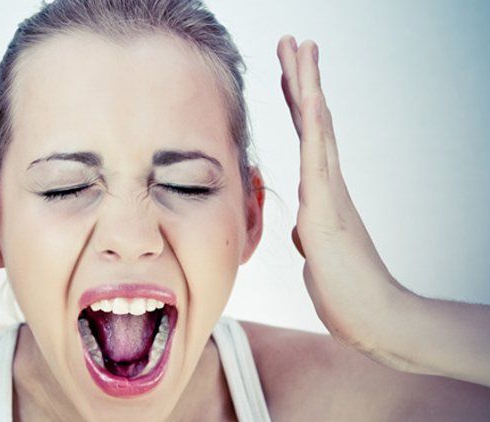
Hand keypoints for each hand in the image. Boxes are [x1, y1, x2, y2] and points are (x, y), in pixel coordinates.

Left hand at [276, 35, 409, 352]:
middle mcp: (328, 183)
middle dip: (301, 78)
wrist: (371, 317)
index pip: (308, 136)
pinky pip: (319, 160)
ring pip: (317, 127)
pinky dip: (315, 126)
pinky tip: (312, 97)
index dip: (298, 101)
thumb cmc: (346, 289)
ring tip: (300, 47)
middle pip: (313, 119)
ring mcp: (329, 193)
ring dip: (307, 85)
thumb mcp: (317, 253)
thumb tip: (303, 223)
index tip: (288, 70)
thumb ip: (311, 231)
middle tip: (293, 40)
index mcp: (321, 192)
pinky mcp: (327, 210)